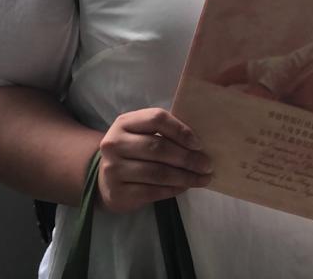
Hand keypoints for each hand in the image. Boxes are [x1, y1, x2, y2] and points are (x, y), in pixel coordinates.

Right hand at [96, 108, 212, 213]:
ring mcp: (113, 169)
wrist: (105, 179)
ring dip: (185, 177)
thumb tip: (200, 144)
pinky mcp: (117, 193)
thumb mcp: (142, 133)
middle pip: (158, 148)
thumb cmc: (134, 151)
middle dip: (188, 158)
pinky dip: (173, 189)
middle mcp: (114, 144)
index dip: (181, 130)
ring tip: (203, 178)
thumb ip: (165, 132)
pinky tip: (185, 187)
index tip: (199, 144)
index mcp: (125, 122)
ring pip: (158, 173)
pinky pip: (152, 191)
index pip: (157, 119)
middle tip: (207, 165)